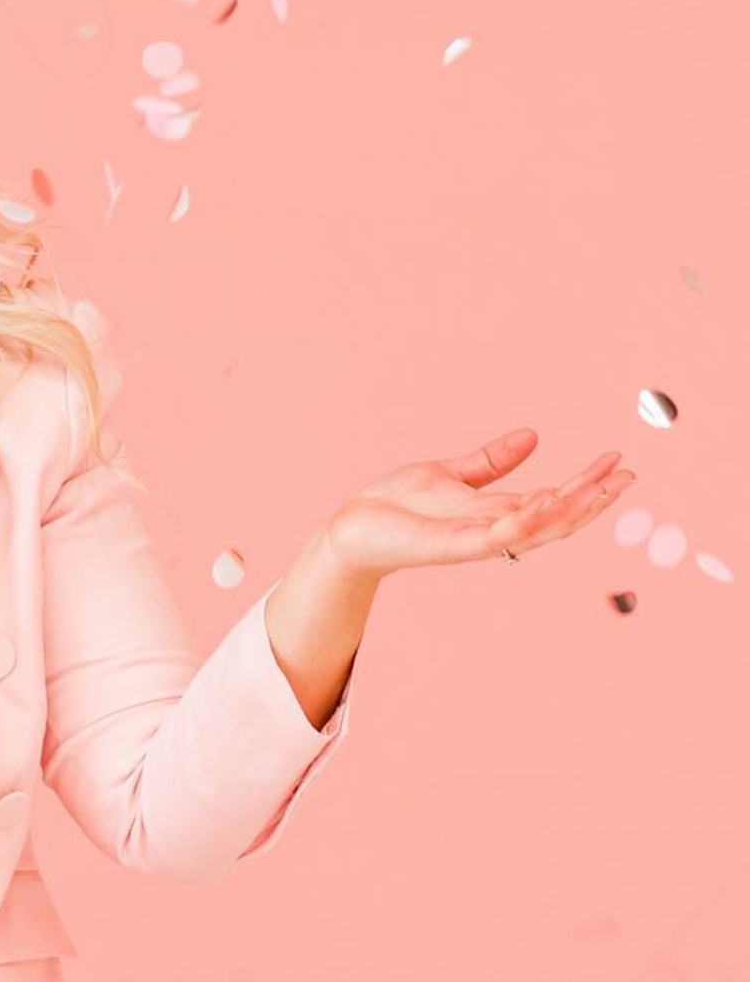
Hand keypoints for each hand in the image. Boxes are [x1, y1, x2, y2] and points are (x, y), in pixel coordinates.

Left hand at [321, 429, 636, 578]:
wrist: (354, 525)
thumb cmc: (398, 504)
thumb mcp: (451, 473)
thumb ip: (491, 461)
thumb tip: (533, 435)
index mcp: (497, 510)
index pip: (554, 497)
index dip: (587, 482)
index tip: (618, 461)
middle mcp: (493, 529)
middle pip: (556, 517)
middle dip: (593, 498)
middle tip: (626, 475)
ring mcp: (475, 540)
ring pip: (535, 530)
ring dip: (570, 510)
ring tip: (601, 488)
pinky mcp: (450, 546)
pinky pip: (495, 538)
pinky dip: (521, 523)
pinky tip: (544, 502)